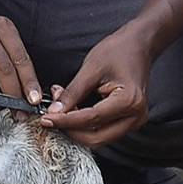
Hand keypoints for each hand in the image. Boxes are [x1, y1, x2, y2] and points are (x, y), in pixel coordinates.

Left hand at [41, 29, 152, 147]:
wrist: (138, 45)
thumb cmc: (118, 51)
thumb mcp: (91, 69)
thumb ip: (72, 93)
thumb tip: (54, 111)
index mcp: (129, 101)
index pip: (91, 119)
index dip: (65, 121)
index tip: (44, 119)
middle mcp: (136, 116)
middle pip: (96, 137)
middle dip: (70, 129)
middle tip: (51, 113)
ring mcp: (134, 121)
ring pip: (99, 138)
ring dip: (76, 128)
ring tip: (61, 107)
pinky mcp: (128, 121)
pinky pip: (103, 131)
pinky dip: (85, 125)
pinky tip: (73, 109)